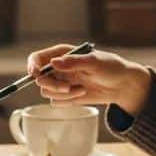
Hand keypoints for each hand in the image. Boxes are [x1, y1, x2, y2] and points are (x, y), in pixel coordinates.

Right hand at [25, 44, 151, 114]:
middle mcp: (58, 68)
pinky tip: (82, 94)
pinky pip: (56, 102)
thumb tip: (53, 63)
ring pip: (46, 92)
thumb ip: (74, 62)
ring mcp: (61, 82)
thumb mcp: (94, 62)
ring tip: (81, 90)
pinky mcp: (66, 95)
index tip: (36, 74)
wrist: (122, 85)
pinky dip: (67, 101)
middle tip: (68, 88)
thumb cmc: (111, 67)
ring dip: (62, 94)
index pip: (36, 59)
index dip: (32, 66)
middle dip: (52, 85)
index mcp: (62, 54)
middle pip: (39, 78)